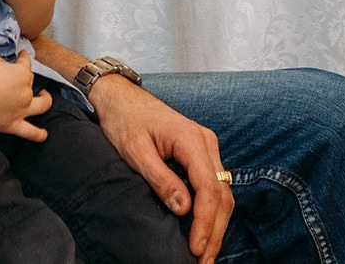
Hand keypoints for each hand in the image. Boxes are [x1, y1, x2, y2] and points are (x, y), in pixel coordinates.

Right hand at [0, 51, 51, 140]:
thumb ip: (2, 61)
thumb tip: (3, 66)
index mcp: (22, 73)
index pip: (26, 62)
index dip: (23, 57)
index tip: (21, 56)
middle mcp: (26, 91)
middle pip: (30, 82)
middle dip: (25, 77)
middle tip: (16, 77)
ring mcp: (22, 110)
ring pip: (41, 106)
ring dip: (46, 101)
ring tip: (44, 97)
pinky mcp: (14, 124)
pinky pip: (31, 132)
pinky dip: (39, 134)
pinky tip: (44, 134)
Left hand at [87, 77, 233, 263]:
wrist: (121, 97)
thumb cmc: (124, 120)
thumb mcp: (135, 151)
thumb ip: (160, 179)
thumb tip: (184, 209)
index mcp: (191, 139)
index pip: (209, 187)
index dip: (205, 222)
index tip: (195, 248)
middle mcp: (206, 142)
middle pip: (222, 194)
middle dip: (215, 230)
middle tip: (204, 261)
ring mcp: (206, 148)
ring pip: (223, 192)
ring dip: (216, 224)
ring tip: (205, 253)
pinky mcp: (200, 154)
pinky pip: (214, 186)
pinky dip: (212, 211)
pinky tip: (204, 230)